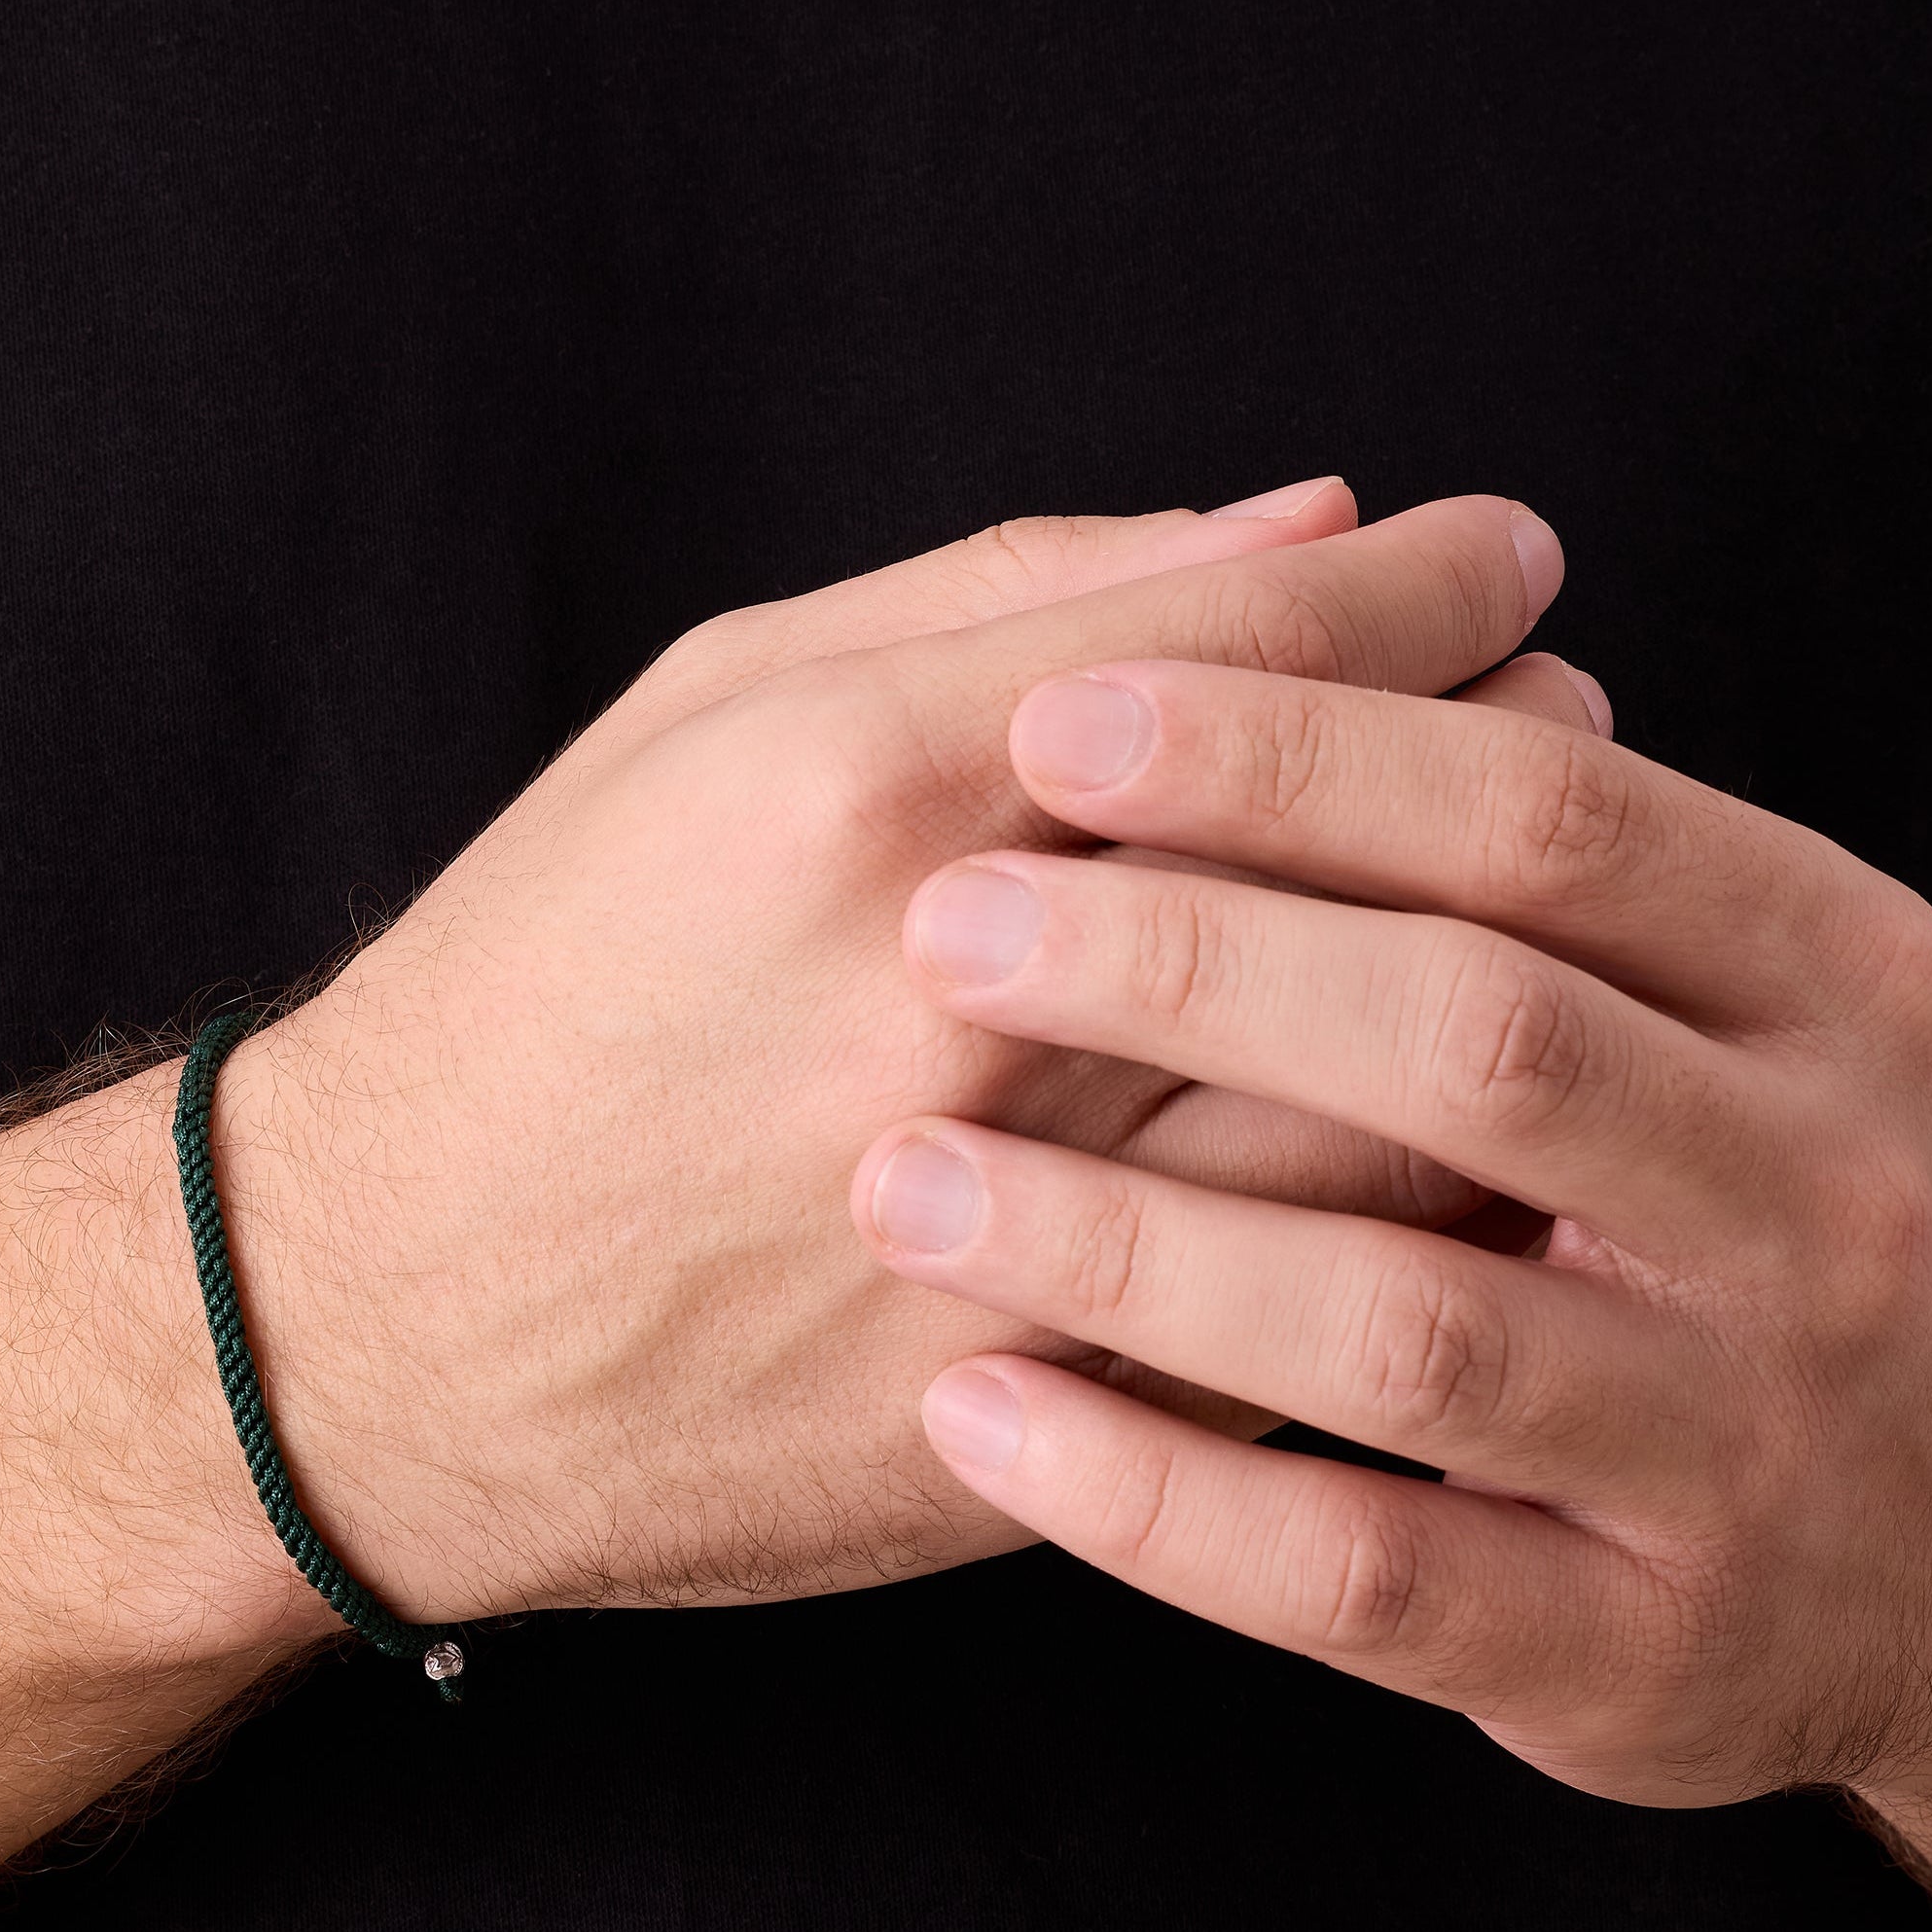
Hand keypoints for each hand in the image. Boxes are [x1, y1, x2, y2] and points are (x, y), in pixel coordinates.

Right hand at [216, 484, 1574, 1619]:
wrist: (372, 1327)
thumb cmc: (535, 990)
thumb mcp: (697, 722)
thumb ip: (994, 600)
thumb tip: (1290, 525)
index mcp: (864, 791)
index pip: (1254, 642)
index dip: (1434, 586)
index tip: (1508, 566)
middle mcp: (950, 1003)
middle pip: (1366, 854)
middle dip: (1514, 763)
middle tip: (1558, 724)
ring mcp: (1001, 1226)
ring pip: (1392, 1095)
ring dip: (1512, 990)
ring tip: (1533, 933)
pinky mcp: (1031, 1405)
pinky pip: (1315, 1297)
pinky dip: (1419, 1200)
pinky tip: (1442, 1135)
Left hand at [851, 635, 1931, 1931]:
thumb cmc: (1714, 1196)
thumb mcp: (1698, 988)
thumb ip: (1503, 815)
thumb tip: (1289, 542)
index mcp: (1823, 976)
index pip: (1553, 820)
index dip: (1300, 751)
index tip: (1059, 714)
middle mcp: (1815, 1198)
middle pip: (1485, 1038)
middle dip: (1194, 963)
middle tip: (946, 921)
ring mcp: (1738, 1443)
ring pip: (1410, 1323)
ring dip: (1129, 1242)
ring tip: (905, 1179)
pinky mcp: (1631, 1648)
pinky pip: (1361, 1569)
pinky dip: (1150, 1494)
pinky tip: (975, 1412)